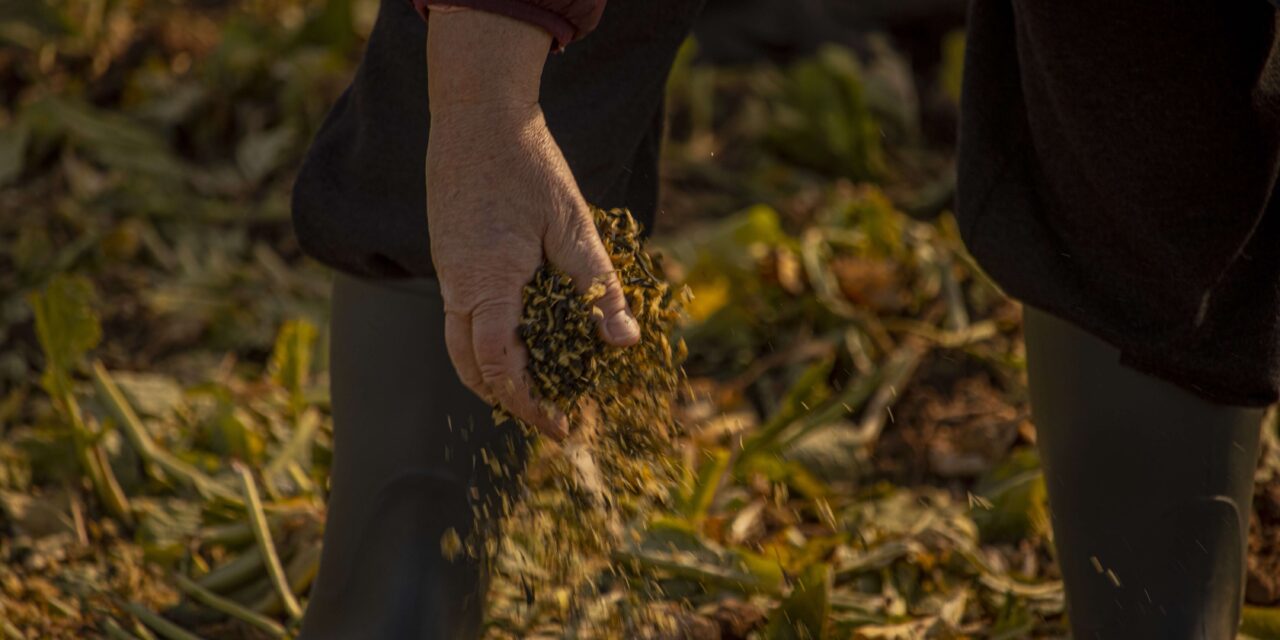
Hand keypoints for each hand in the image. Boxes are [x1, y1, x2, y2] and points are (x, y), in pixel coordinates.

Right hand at [426, 99, 638, 440]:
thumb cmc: (528, 165)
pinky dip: (487, 342)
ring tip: (538, 385)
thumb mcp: (574, 225)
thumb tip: (625, 343)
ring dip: (494, 375)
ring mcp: (447, 273)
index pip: (498, 368)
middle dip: (509, 400)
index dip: (528, 405)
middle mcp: (458, 286)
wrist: (476, 114)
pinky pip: (461, 318)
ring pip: (459, 346)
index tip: (561, 427)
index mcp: (488, 283)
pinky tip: (525, 334)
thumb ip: (597, 287)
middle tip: (551, 414)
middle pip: (470, 369)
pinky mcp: (448, 259)